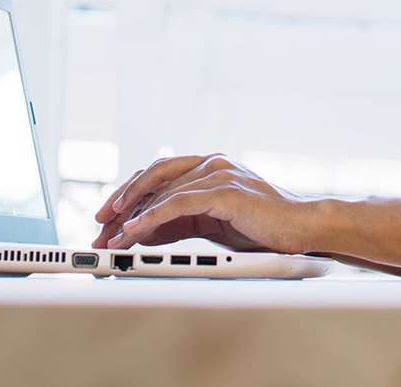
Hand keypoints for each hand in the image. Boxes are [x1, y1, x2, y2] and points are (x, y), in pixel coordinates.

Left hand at [91, 154, 314, 252]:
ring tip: (112, 237)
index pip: (158, 175)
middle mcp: (211, 164)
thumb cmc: (264, 228)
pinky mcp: (224, 191)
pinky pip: (177, 203)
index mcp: (209, 167)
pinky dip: (150, 218)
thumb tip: (142, 233)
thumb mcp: (213, 225)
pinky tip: (134, 231)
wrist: (302, 228)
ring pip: (161, 191)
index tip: (106, 217)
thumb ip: (181, 222)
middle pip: (153, 176)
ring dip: (131, 216)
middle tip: (98, 225)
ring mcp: (218, 174)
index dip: (129, 194)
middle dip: (121, 202)